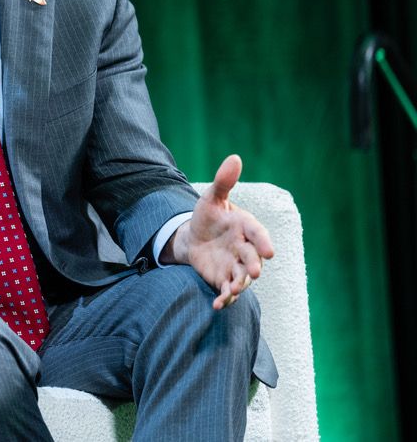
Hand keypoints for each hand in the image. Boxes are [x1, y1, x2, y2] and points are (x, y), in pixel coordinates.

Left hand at [163, 154, 275, 309]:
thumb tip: (235, 158)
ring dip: (239, 285)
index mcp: (245, 227)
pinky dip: (224, 299)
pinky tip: (218, 305)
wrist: (195, 236)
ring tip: (232, 291)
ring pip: (242, 278)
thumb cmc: (208, 215)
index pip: (257, 234)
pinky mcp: (223, 279)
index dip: (263, 242)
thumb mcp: (211, 198)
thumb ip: (223, 182)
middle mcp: (244, 248)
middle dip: (253, 266)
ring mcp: (235, 265)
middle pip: (251, 259)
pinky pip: (227, 290)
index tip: (269, 251)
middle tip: (254, 272)